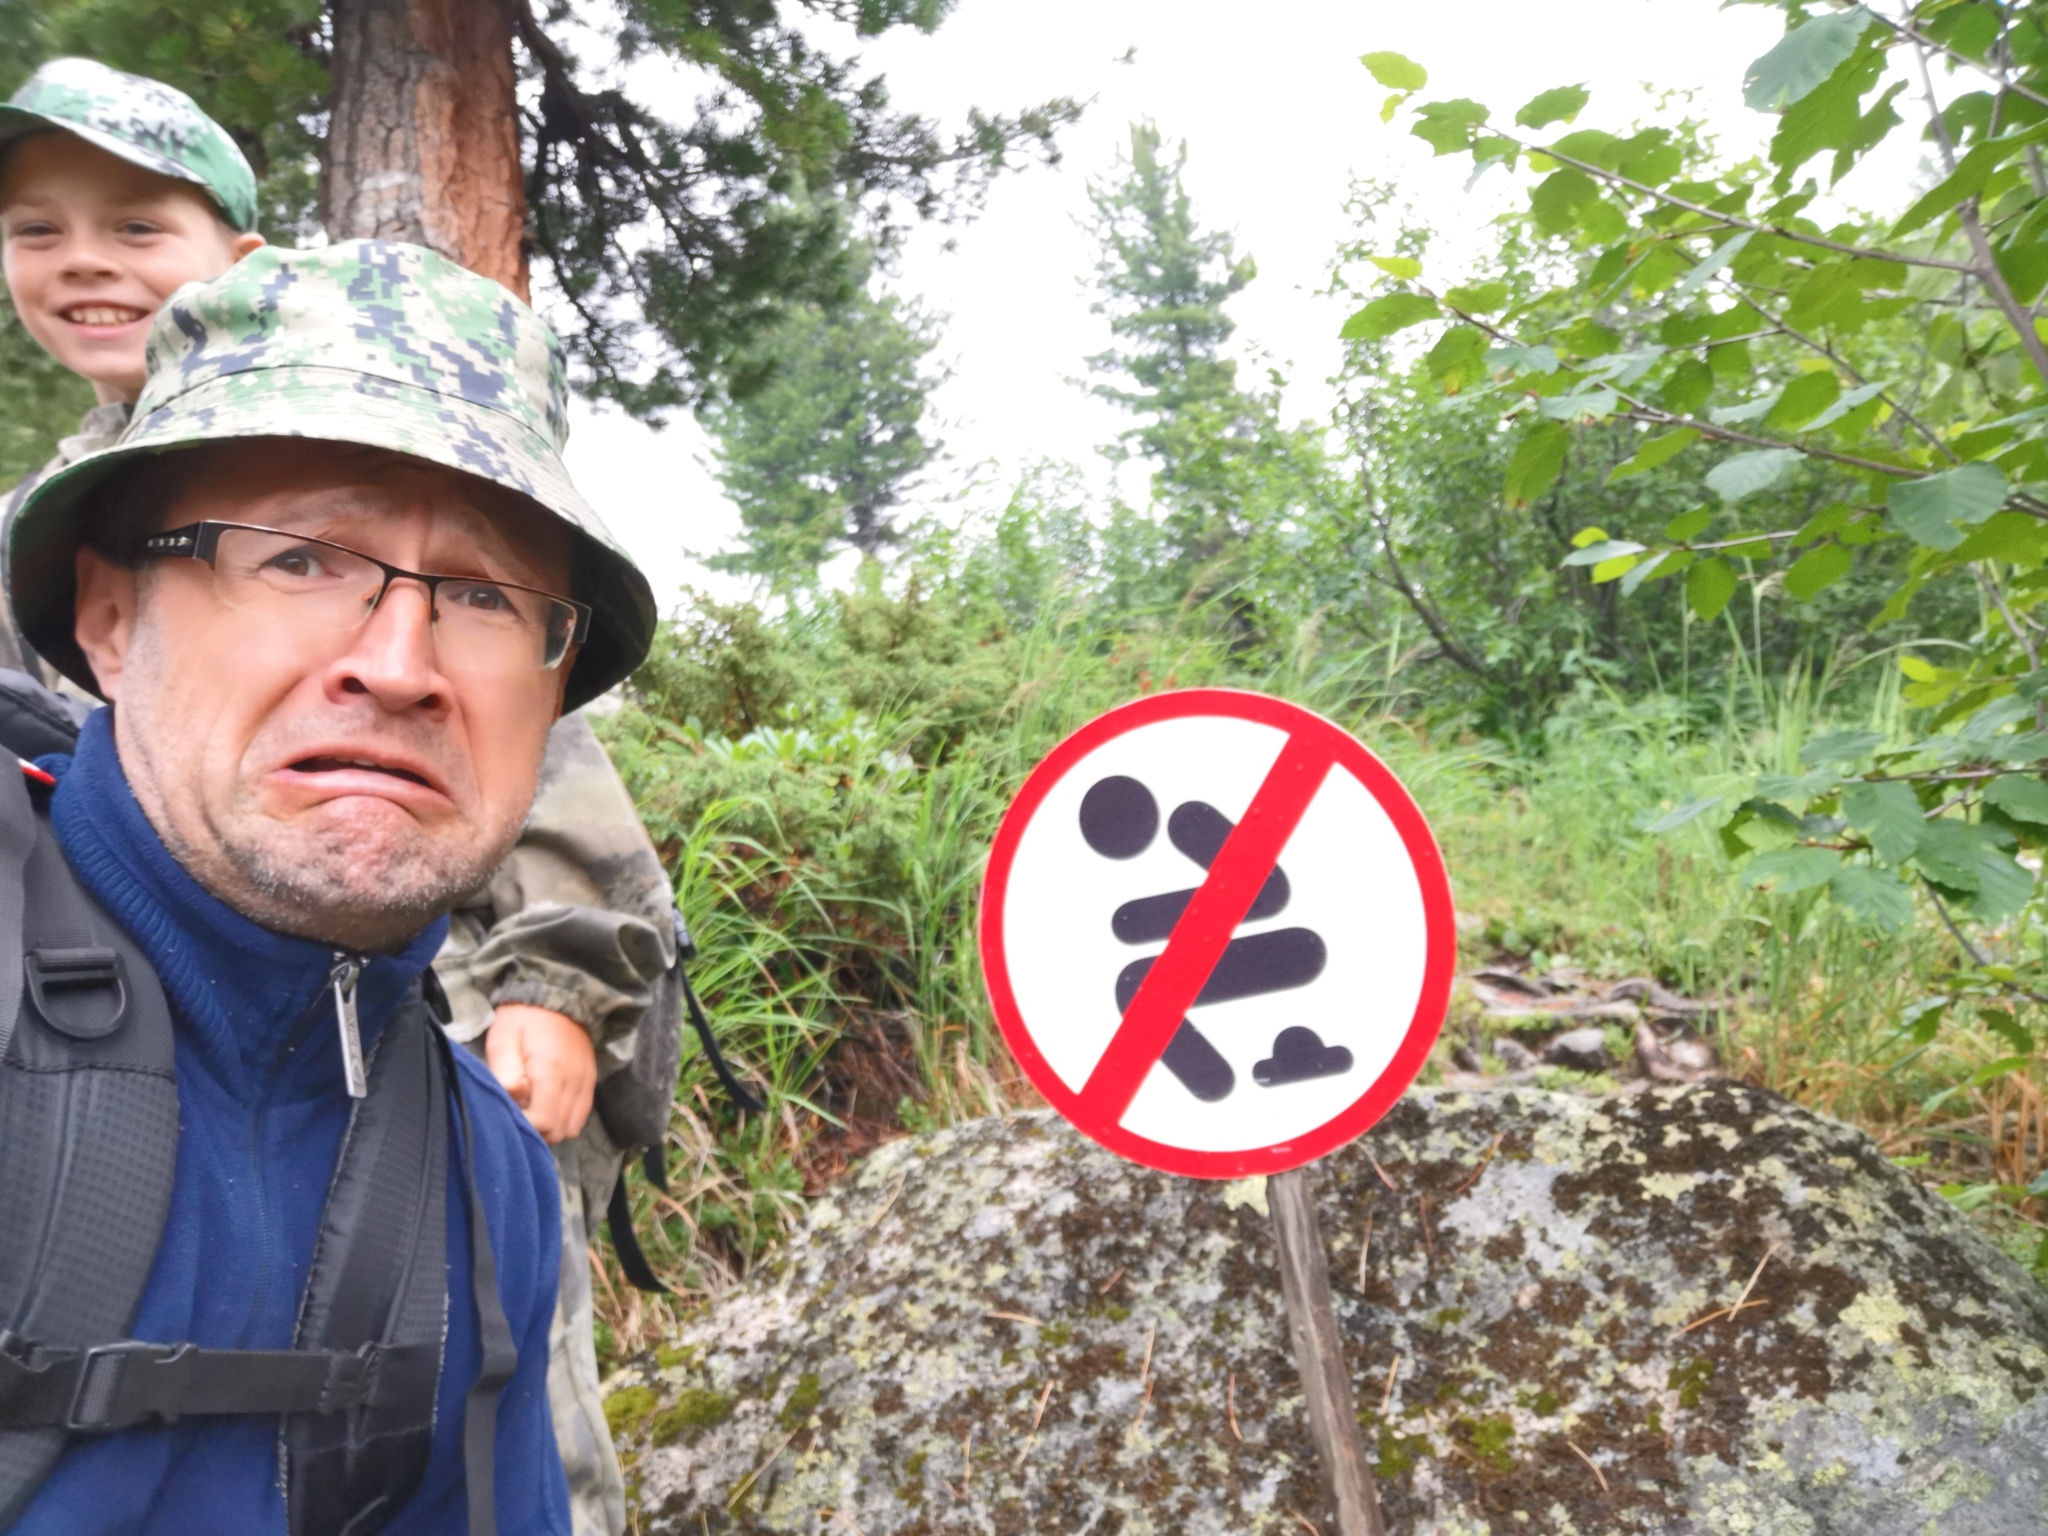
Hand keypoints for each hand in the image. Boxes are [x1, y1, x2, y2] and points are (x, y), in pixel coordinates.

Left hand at [484, 1004, 596, 1143]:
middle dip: (536, 1130)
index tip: (510, 1113)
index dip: (523, 1126)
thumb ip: (506, 1073)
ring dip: (550, 1127)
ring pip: (571, 1128)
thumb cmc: (523, 1019)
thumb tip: (515, 1100)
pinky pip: (580, 1117)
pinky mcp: (590, 1082)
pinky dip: (564, 1119)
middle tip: (519, 1112)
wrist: (557, 995)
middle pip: (558, 1132)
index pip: (543, 1123)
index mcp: (551, 1071)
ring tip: (533, 1108)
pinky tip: (548, 1104)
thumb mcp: (503, 1040)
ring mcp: (586, 1082)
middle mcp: (575, 1081)